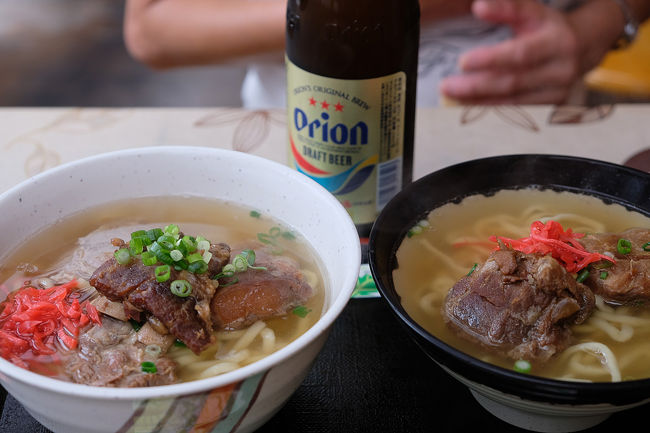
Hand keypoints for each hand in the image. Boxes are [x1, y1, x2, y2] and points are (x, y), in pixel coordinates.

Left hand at [440, 0, 580, 104]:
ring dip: (479, 100)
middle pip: (513, 81)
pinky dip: (491, 107)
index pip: (520, 54)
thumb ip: (506, 9)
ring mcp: (558, 91)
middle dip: (476, 86)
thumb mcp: (532, 13)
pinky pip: (516, 109)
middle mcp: (560, 69)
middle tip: (447, 86)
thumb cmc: (548, 28)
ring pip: (513, 100)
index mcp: (557, 41)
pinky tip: (470, 104)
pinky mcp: (552, 105)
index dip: (491, 59)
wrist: (583, 46)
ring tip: (453, 97)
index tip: (462, 62)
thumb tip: (478, 7)